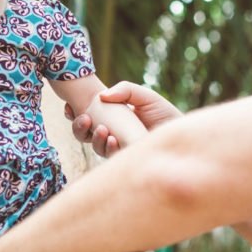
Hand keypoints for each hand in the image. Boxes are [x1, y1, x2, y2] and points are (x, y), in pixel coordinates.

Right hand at [65, 81, 181, 156]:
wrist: (182, 133)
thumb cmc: (164, 113)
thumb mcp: (144, 96)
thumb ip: (124, 90)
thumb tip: (102, 97)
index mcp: (110, 118)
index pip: (85, 117)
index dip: (73, 114)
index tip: (69, 107)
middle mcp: (110, 134)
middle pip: (84, 134)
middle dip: (79, 127)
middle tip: (86, 119)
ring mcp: (116, 149)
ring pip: (95, 147)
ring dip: (95, 139)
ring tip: (103, 130)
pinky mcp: (125, 160)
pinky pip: (110, 157)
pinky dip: (108, 148)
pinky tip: (112, 140)